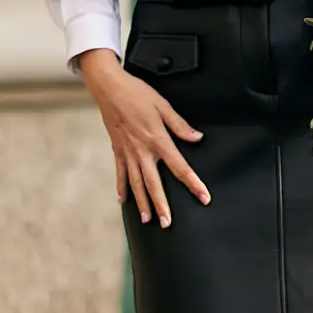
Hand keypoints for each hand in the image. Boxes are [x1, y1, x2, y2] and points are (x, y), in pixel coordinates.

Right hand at [78, 50, 210, 227]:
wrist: (109, 88)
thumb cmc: (137, 94)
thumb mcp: (163, 106)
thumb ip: (180, 125)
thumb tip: (197, 138)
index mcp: (158, 140)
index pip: (179, 167)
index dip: (193, 183)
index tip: (203, 197)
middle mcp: (142, 151)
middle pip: (154, 183)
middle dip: (162, 205)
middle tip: (167, 223)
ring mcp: (128, 153)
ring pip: (136, 183)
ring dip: (143, 203)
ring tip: (148, 220)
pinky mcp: (117, 150)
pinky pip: (121, 174)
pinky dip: (122, 188)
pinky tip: (124, 202)